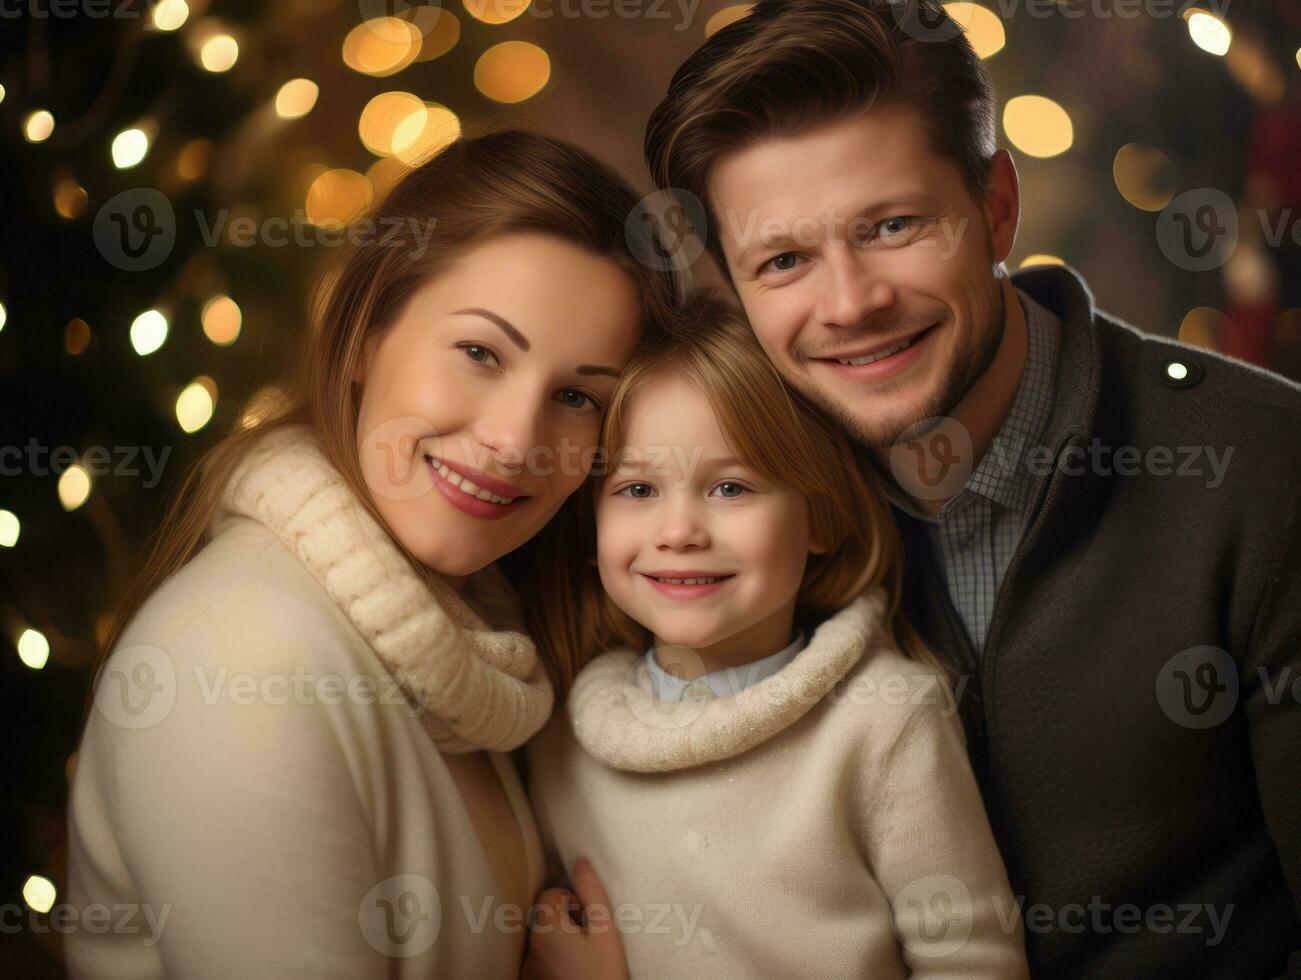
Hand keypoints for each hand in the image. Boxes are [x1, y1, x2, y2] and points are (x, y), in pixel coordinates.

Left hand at [520, 858, 629, 979]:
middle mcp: (532, 944)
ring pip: (544, 934)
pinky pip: (542, 954)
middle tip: (589, 934)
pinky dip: (557, 953)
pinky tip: (576, 965)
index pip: (550, 893)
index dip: (572, 899)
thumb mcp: (605, 929)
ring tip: (584, 952)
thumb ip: (591, 892)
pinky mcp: (535, 978)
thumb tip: (579, 861)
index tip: (588, 917)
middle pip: (545, 913)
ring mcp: (531, 964)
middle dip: (566, 916)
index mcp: (546, 927)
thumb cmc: (604, 973)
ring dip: (562, 935)